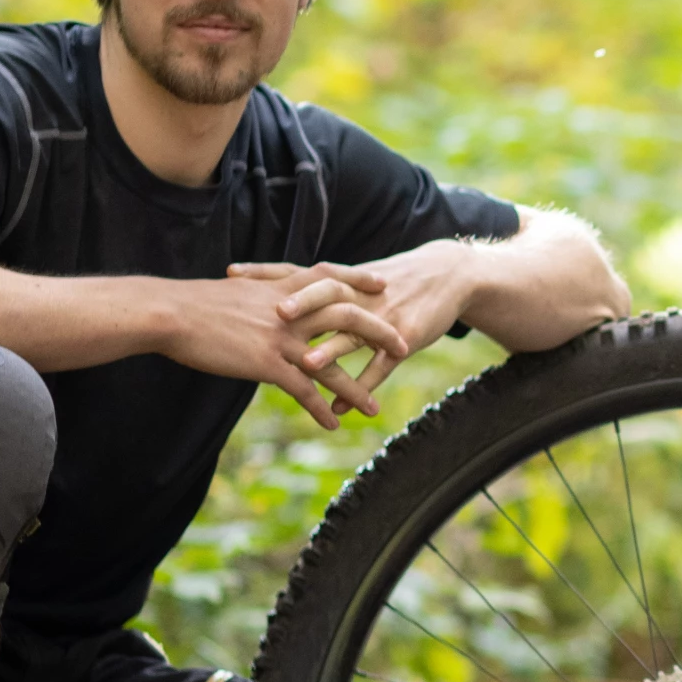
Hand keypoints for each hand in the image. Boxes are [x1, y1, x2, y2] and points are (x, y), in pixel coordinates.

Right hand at [164, 270, 410, 429]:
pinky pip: (305, 390)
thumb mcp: (237, 291)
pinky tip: (332, 424)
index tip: (383, 284)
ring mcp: (282, 338)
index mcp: (283, 289)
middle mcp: (291, 311)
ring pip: (333, 363)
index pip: (331, 277)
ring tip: (375, 407)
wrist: (173, 313)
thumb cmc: (197, 304)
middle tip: (403, 347)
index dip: (359, 280)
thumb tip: (268, 301)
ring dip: (357, 387)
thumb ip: (262, 296)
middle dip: (379, 333)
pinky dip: (321, 408)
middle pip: (348, 317)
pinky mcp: (268, 363)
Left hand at [227, 243, 475, 420]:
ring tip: (304, 367)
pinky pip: (380, 368)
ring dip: (330, 351)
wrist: (448, 276)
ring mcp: (381, 318)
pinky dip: (362, 387)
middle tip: (275, 314)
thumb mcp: (356, 281)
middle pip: (327, 296)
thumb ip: (319, 292)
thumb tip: (274, 300)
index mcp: (341, 282)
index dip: (266, 273)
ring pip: (353, 335)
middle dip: (301, 304)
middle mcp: (358, 296)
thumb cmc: (394, 281)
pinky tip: (342, 409)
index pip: (297, 273)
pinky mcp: (402, 340)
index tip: (233, 272)